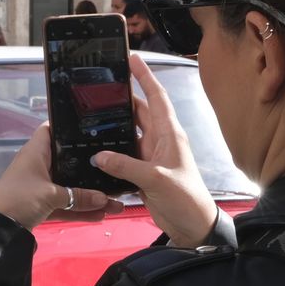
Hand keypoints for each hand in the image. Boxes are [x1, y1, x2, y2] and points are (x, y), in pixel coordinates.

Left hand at [0, 125, 122, 230]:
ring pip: (68, 187)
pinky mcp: (40, 205)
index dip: (68, 127)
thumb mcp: (51, 195)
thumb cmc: (21, 198)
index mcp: (36, 152)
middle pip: (67, 161)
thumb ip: (79, 196)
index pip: (51, 130)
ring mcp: (39, 186)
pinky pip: (64, 204)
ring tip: (116, 202)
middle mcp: (38, 165)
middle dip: (89, 168)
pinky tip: (101, 215)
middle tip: (114, 169)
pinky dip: (78, 209)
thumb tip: (105, 199)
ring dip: (89, 195)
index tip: (92, 130)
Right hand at [90, 55, 217, 246]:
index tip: (131, 58)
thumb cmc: (186, 199)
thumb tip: (99, 156)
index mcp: (169, 134)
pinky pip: (123, 156)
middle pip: (139, 111)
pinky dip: (110, 152)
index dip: (144, 76)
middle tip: (100, 84)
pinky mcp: (142, 173)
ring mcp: (150, 156)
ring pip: (129, 133)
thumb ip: (127, 166)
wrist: (193, 227)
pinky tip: (94, 149)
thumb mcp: (157, 179)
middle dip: (122, 97)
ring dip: (114, 125)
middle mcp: (160, 141)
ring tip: (91, 113)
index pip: (156, 97)